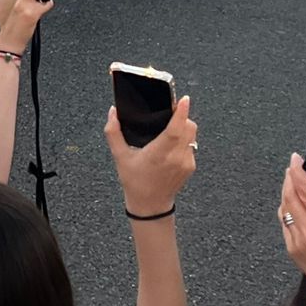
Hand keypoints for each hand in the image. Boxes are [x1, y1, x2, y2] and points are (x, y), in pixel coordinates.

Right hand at [101, 95, 197, 217]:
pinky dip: (185, 140)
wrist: (150, 205)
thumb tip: (112, 112)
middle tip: (171, 113)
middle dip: (182, 117)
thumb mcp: (119, 156)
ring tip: (171, 128)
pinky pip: (192, 145)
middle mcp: (175, 157)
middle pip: (189, 128)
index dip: (181, 113)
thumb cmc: (134, 181)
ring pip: (192, 135)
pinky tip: (172, 144)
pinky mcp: (191, 166)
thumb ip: (113, 132)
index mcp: (159, 153)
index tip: (184, 100)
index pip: (175, 130)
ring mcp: (186, 162)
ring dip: (184, 127)